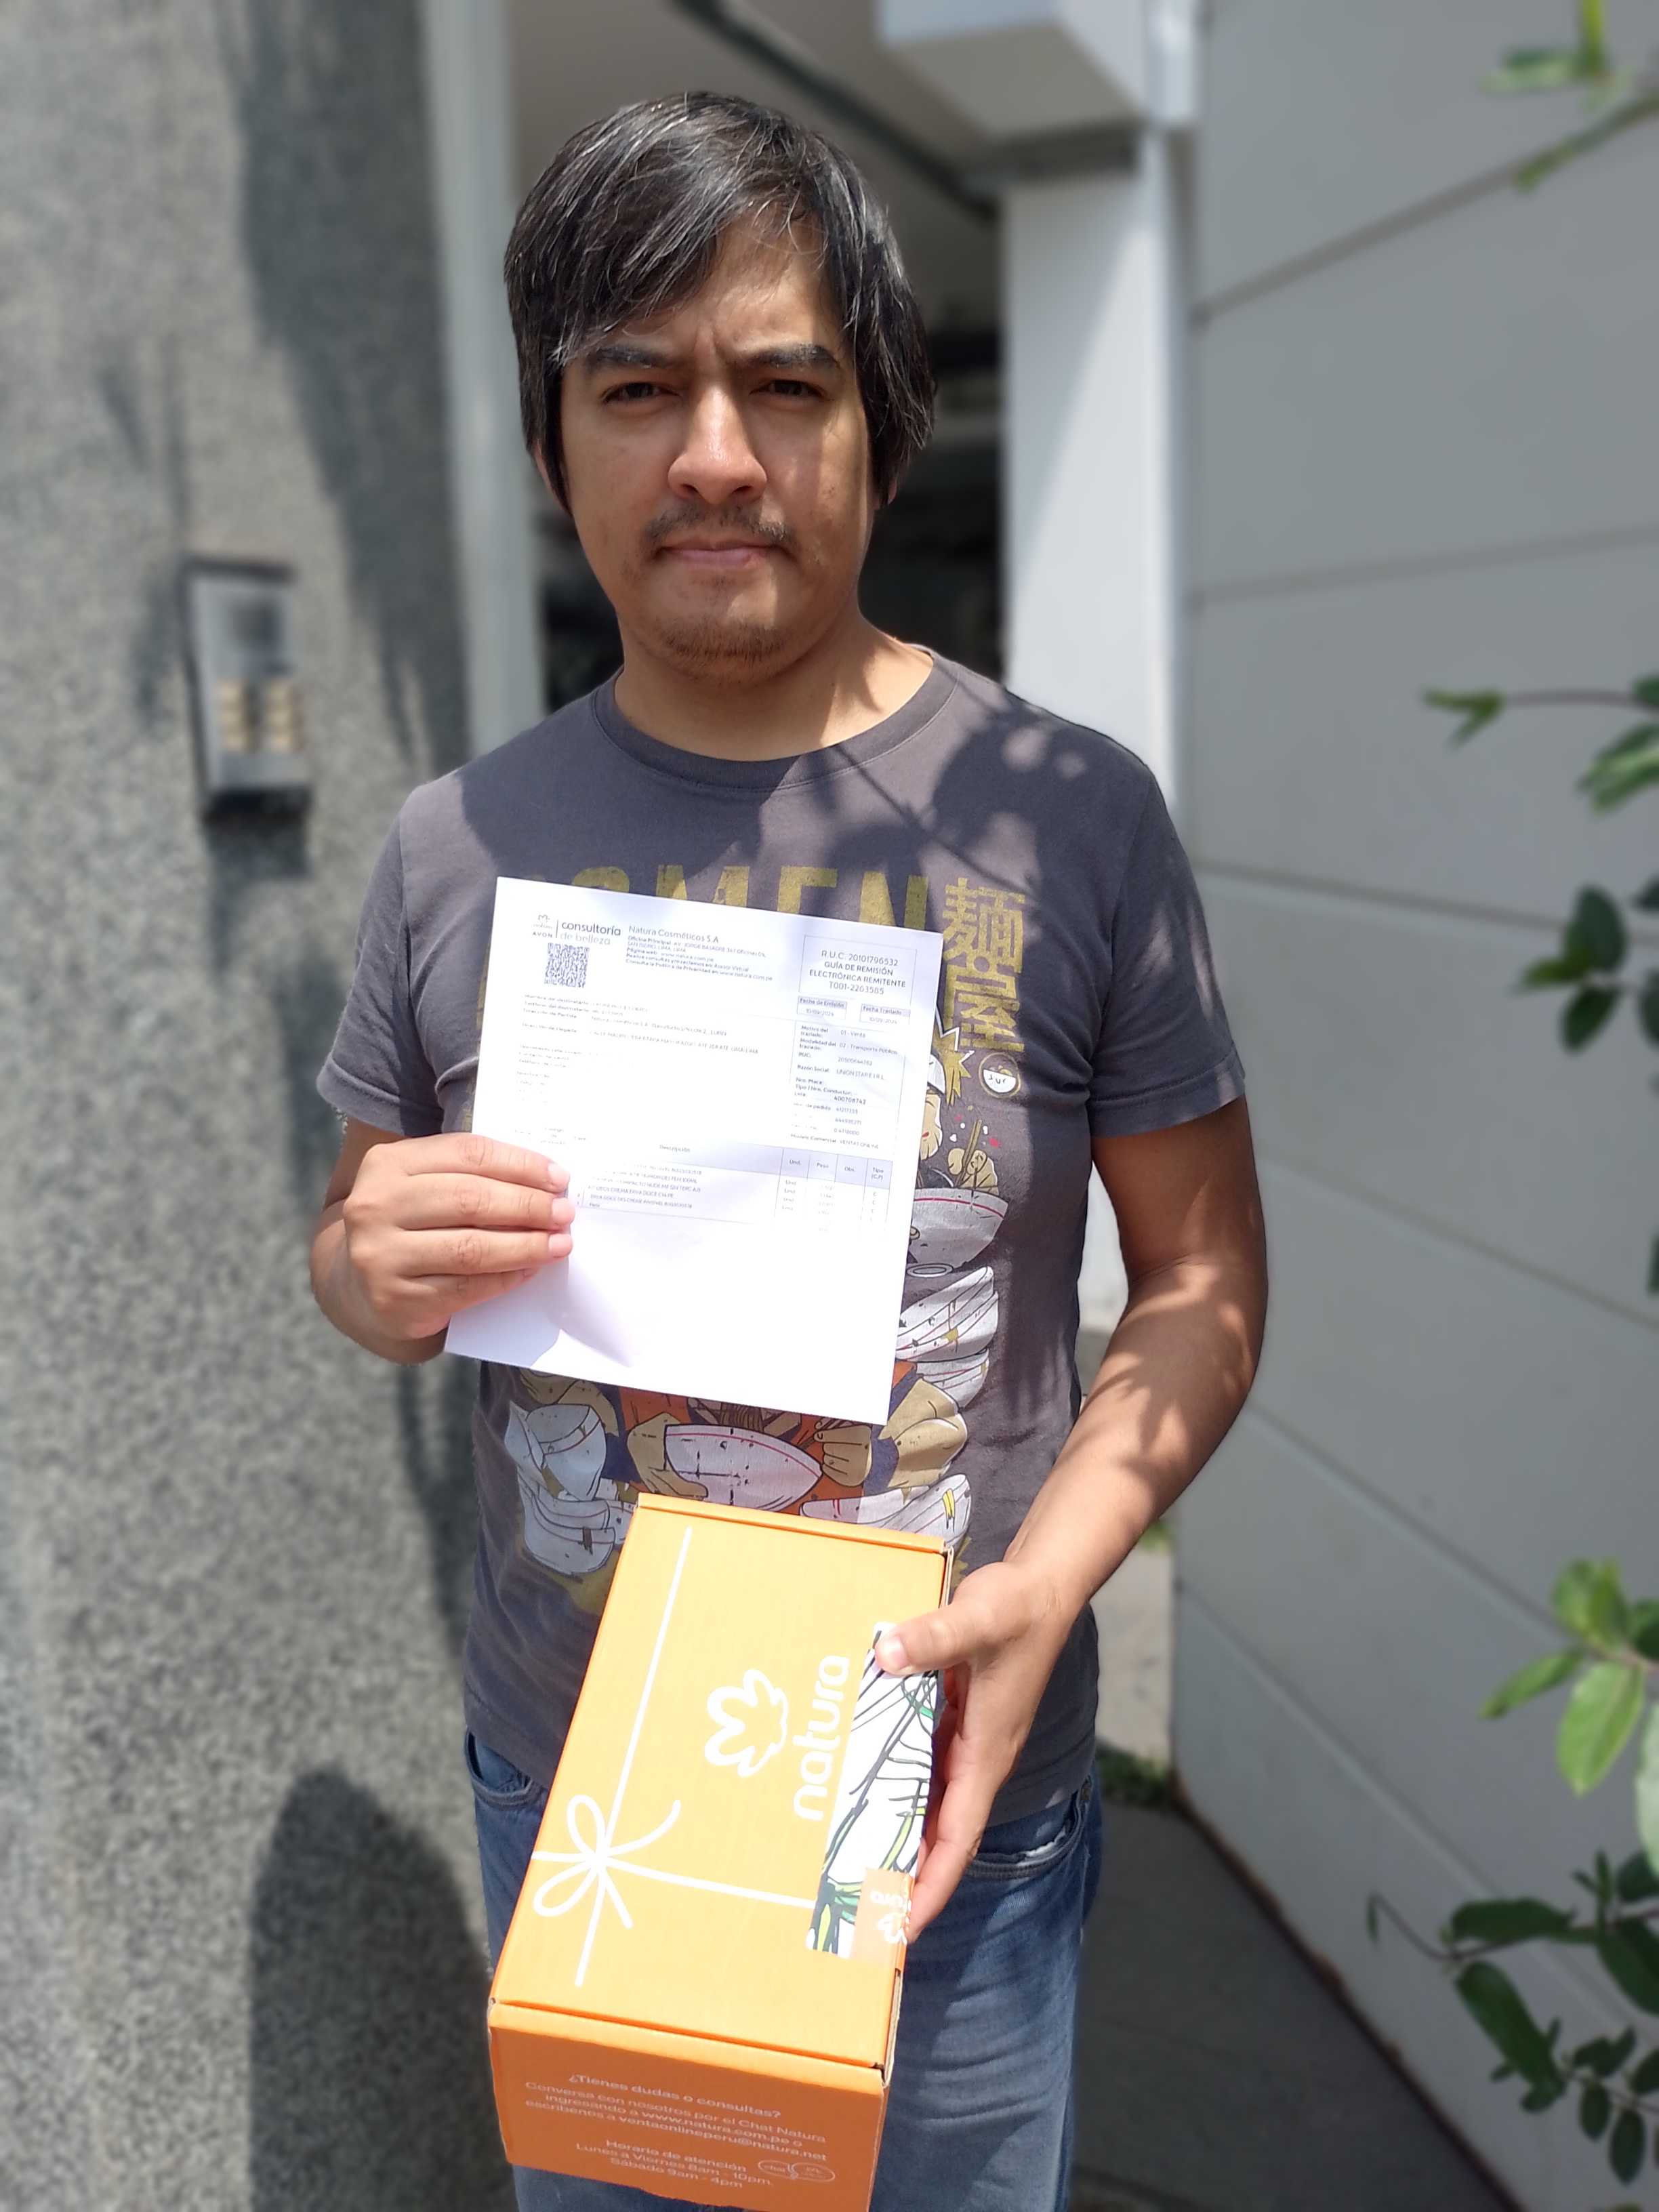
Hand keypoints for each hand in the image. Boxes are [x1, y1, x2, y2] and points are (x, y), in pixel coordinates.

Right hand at [339, 1132, 571, 1344]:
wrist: (359, 1282)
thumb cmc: (411, 1223)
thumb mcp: (426, 1184)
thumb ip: (471, 1174)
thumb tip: (546, 1182)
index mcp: (388, 1163)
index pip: (467, 1154)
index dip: (519, 1164)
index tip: (559, 1178)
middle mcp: (376, 1205)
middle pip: (470, 1199)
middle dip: (527, 1205)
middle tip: (564, 1213)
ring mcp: (380, 1255)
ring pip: (470, 1248)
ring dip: (525, 1246)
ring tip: (559, 1244)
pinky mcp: (394, 1299)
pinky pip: (464, 1288)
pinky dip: (504, 1278)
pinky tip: (529, 1270)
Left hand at [875, 1559, 1074, 1938]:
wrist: (1044, 1586)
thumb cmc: (1018, 1608)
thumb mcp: (977, 1619)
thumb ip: (934, 1637)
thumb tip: (888, 1652)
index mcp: (987, 1753)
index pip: (958, 1839)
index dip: (931, 1887)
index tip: (902, 1930)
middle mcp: (979, 1758)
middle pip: (942, 1836)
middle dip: (907, 1879)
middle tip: (858, 1917)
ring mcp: (970, 1742)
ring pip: (932, 1806)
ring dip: (901, 1839)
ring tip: (852, 1871)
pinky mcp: (959, 1720)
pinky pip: (926, 1771)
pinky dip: (900, 1792)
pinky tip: (865, 1796)